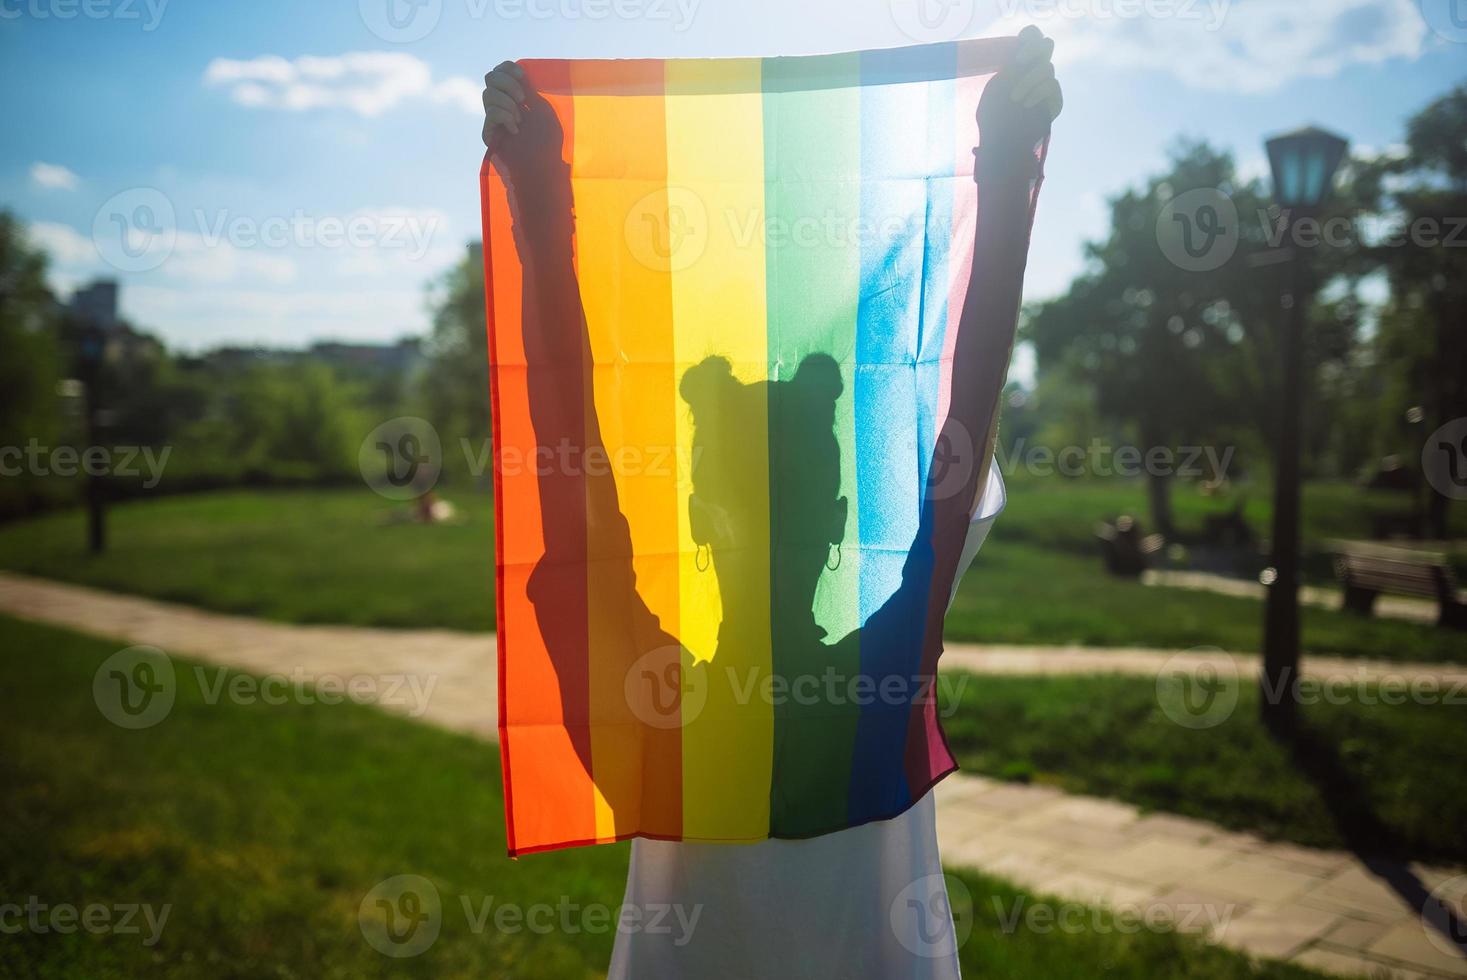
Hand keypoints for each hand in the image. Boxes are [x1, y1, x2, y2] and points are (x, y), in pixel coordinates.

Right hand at [482, 61, 565, 183]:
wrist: (543, 165)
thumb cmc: (548, 140)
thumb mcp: (542, 109)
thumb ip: (528, 89)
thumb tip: (518, 69)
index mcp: (516, 96)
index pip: (501, 71)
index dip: (507, 69)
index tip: (522, 77)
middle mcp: (502, 104)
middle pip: (490, 78)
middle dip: (507, 84)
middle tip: (522, 100)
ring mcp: (494, 118)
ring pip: (488, 94)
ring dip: (508, 105)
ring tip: (521, 121)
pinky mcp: (488, 132)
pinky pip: (491, 112)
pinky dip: (505, 117)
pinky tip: (515, 130)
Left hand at [977, 26, 1062, 166]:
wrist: (1002, 145)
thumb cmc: (992, 120)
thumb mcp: (994, 91)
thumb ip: (1009, 70)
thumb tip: (1021, 55)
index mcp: (1018, 65)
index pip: (1031, 37)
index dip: (1030, 37)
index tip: (1016, 52)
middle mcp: (1034, 71)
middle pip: (1046, 45)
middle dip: (1033, 50)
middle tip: (1018, 62)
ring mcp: (1046, 85)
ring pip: (1047, 68)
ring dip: (1028, 81)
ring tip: (1015, 98)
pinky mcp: (1054, 100)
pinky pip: (1051, 85)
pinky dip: (1038, 92)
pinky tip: (1026, 104)